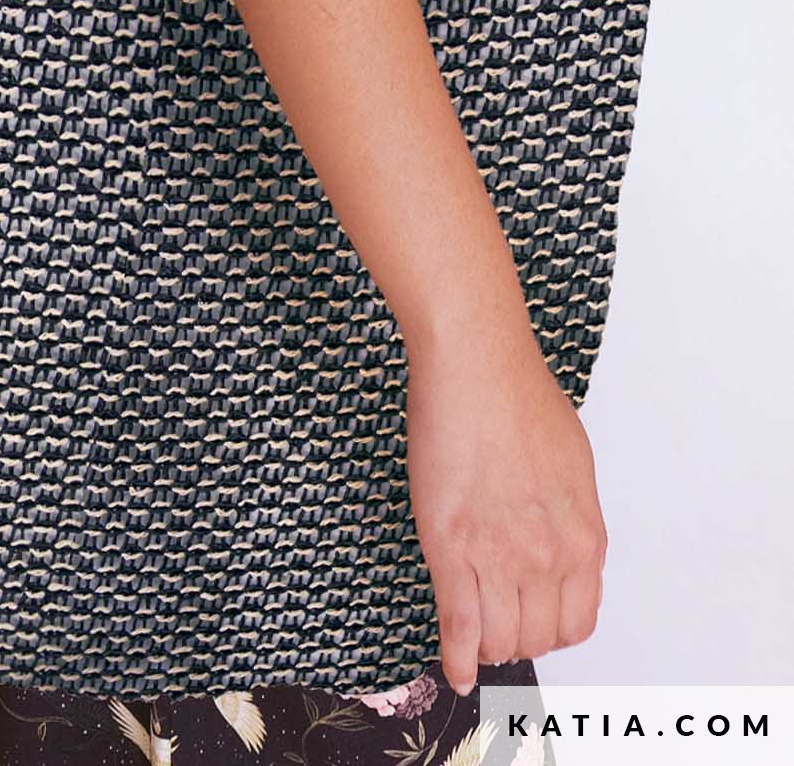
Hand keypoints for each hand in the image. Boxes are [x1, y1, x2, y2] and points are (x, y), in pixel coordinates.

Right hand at [404, 309, 608, 694]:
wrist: (476, 366)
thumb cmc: (520, 397)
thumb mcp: (572, 467)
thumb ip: (568, 519)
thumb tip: (555, 545)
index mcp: (585, 538)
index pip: (576, 623)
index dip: (549, 631)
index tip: (530, 626)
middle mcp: (550, 558)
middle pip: (535, 638)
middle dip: (514, 641)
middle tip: (494, 630)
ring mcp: (498, 556)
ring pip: (497, 637)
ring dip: (485, 647)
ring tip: (471, 640)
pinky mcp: (450, 545)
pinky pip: (458, 622)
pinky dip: (455, 655)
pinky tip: (453, 669)